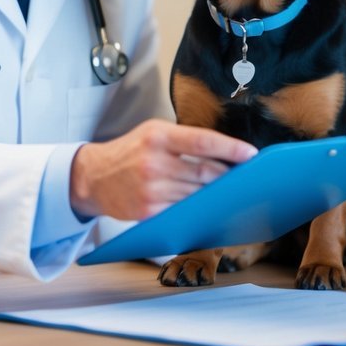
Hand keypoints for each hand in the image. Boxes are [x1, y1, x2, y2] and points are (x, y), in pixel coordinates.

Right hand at [69, 119, 256, 219]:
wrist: (94, 177)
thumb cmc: (130, 152)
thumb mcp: (153, 133)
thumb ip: (184, 140)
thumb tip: (222, 152)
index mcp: (158, 137)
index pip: (202, 141)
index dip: (230, 149)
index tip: (251, 154)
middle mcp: (154, 163)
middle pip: (205, 172)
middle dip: (227, 175)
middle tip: (245, 177)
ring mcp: (151, 190)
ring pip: (197, 194)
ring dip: (215, 194)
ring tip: (228, 191)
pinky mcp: (148, 212)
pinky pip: (182, 210)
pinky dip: (197, 208)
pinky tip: (205, 205)